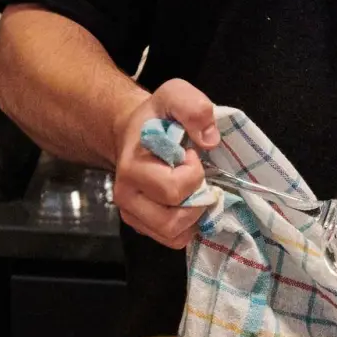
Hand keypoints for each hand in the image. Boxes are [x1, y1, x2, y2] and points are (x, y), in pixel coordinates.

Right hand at [111, 79, 219, 248]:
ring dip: (194, 215)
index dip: (193, 173)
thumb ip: (192, 107)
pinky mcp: (143, 227)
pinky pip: (174, 240)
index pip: (173, 189)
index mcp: (132, 168)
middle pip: (173, 220)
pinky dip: (189, 226)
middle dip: (196, 199)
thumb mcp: (174, 95)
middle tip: (196, 176)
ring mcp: (133, 215)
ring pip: (174, 235)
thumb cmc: (157, 117)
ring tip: (194, 191)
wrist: (136, 132)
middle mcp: (126, 196)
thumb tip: (209, 140)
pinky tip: (190, 203)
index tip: (190, 154)